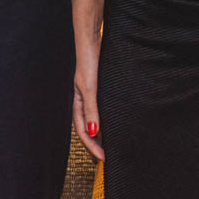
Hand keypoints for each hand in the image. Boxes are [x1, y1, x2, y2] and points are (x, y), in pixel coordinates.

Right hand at [72, 26, 102, 160]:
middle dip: (97, 143)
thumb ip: (92, 110)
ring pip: (97, 118)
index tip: (103, 159)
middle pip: (89, 127)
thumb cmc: (89, 62)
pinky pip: (104, 108)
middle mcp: (85, 100)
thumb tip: (94, 132)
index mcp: (79, 103)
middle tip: (109, 157)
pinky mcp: (102, 86)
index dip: (92, 147)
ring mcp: (93, 94)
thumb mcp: (90, 88)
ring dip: (104, 132)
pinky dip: (109, 118)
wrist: (93, 39)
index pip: (83, 131)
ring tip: (115, 144)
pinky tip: (119, 120)